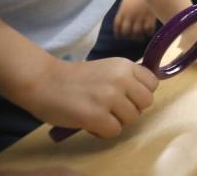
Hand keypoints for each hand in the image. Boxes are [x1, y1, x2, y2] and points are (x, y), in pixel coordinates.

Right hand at [23, 56, 157, 137]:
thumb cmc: (75, 78)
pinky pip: (114, 131)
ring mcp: (109, 97)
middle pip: (146, 103)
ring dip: (115, 121)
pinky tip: (90, 122)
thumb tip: (143, 95)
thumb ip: (126, 78)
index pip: (153, 84)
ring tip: (97, 114)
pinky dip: (102, 131)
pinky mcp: (96, 115)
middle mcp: (121, 79)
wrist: (44, 82)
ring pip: (131, 118)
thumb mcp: (108, 69)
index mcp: (125, 65)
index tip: (126, 96)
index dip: (140, 94)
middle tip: (111, 108)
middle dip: (131, 109)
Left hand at [113, 0, 156, 40]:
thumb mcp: (127, 1)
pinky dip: (148, 33)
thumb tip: (123, 23)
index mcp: (122, 11)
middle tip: (133, 38)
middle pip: (126, 32)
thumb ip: (124, 12)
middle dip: (129, 37)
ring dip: (139, 37)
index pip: (117, 27)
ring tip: (141, 38)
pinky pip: (148, 29)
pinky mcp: (150, 16)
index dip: (119, 34)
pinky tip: (149, 32)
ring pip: (137, 33)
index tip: (121, 37)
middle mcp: (130, 15)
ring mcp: (140, 16)